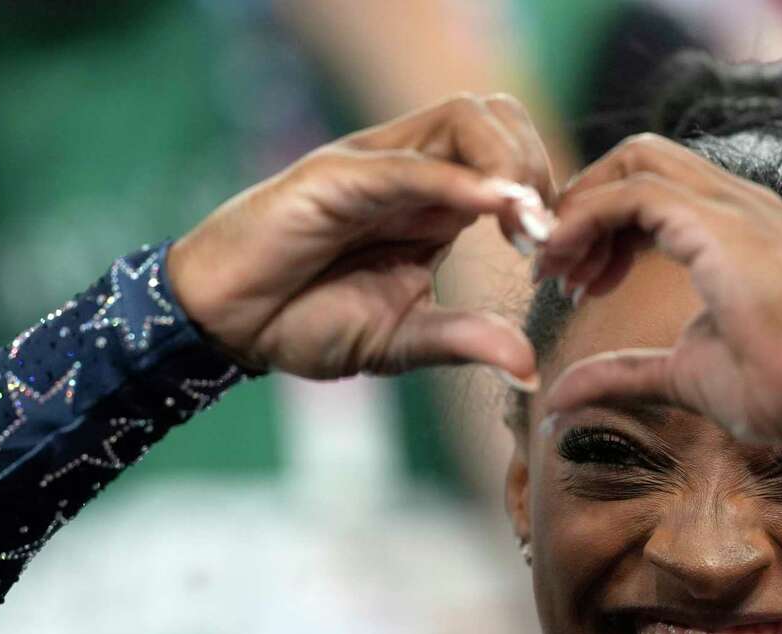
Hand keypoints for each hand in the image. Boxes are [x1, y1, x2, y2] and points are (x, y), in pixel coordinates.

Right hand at [168, 94, 554, 382]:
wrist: (228, 325)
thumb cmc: (305, 322)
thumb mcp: (403, 340)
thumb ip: (467, 341)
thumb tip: (531, 369)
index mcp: (434, 202)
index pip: (509, 155)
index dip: (545, 194)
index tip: (553, 255)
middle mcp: (411, 171)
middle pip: (497, 117)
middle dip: (537, 167)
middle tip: (540, 237)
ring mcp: (374, 166)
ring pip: (464, 119)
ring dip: (508, 165)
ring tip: (521, 227)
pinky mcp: (335, 176)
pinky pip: (409, 164)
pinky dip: (460, 182)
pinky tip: (495, 211)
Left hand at [534, 134, 781, 442]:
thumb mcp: (679, 376)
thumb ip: (621, 374)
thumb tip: (557, 396)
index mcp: (736, 229)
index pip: (655, 189)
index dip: (603, 226)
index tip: (575, 284)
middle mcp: (735, 203)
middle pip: (639, 160)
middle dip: (585, 202)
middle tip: (555, 265)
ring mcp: (731, 206)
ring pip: (633, 163)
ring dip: (580, 208)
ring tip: (554, 266)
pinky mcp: (718, 223)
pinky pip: (631, 193)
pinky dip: (585, 218)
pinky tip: (564, 260)